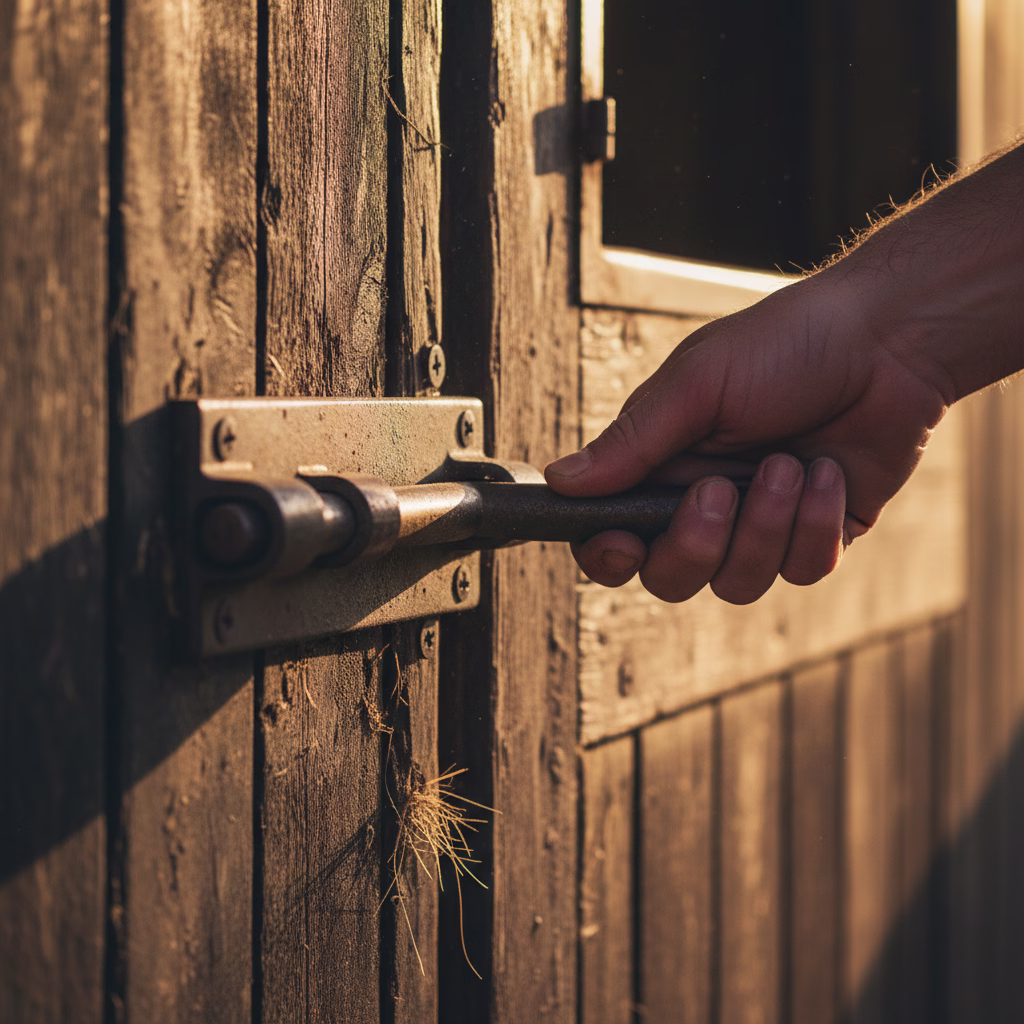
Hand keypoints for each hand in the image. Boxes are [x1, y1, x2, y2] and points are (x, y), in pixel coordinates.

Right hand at [544, 275, 951, 603]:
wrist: (888, 340)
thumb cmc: (785, 344)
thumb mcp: (697, 385)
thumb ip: (630, 444)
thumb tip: (560, 482)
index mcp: (663, 465)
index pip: (613, 536)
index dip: (608, 555)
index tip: (620, 543)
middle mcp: (706, 503)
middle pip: (670, 577)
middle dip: (695, 544)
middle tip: (719, 490)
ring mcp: (763, 524)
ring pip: (738, 584)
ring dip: (765, 527)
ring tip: (790, 464)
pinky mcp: (820, 535)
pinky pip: (802, 571)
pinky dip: (816, 524)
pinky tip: (829, 472)